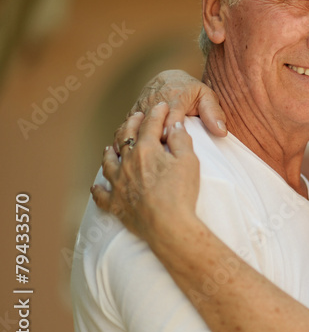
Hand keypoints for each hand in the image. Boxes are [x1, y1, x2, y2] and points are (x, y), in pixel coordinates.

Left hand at [93, 102, 201, 246]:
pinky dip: (99, 188)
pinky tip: (97, 185)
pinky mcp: (115, 204)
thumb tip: (175, 125)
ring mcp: (118, 184)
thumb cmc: (181, 193)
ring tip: (110, 147)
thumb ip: (181, 140)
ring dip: (109, 152)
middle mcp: (127, 163)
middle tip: (136, 117)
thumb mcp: (189, 161)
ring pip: (108, 163)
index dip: (156, 113)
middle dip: (131, 124)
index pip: (150, 125)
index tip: (160, 105)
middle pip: (125, 138)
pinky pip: (101, 194)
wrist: (168, 225)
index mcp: (146, 150)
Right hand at [113, 70, 225, 152]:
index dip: (171, 135)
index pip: (170, 120)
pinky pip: (125, 129)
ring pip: (133, 128)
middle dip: (154, 143)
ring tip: (141, 162)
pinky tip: (129, 158)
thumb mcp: (207, 96)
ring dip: (136, 145)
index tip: (173, 148)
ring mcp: (139, 108)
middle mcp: (153, 102)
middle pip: (150, 127)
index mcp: (174, 97)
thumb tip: (221, 132)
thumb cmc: (191, 91)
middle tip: (159, 160)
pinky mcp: (131, 114)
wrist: (168, 78)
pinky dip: (126, 142)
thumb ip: (214, 113)